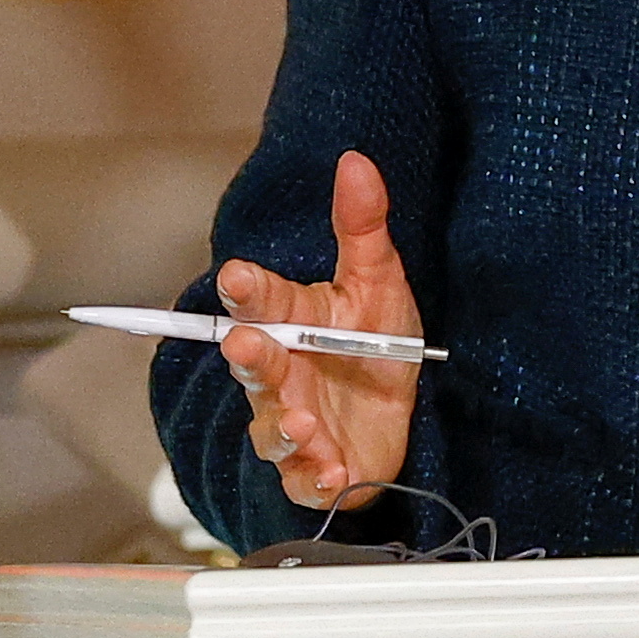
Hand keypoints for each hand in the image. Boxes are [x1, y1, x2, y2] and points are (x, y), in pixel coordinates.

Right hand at [214, 151, 425, 515]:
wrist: (398, 415)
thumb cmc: (374, 344)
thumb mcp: (377, 282)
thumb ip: (361, 226)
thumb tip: (357, 161)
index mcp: (288, 321)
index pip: (256, 300)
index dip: (245, 289)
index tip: (240, 277)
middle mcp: (278, 371)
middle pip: (252, 363)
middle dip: (249, 355)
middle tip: (246, 345)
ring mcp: (291, 421)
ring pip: (272, 426)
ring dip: (282, 427)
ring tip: (302, 423)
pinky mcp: (315, 467)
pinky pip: (305, 477)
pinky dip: (316, 477)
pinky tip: (334, 472)